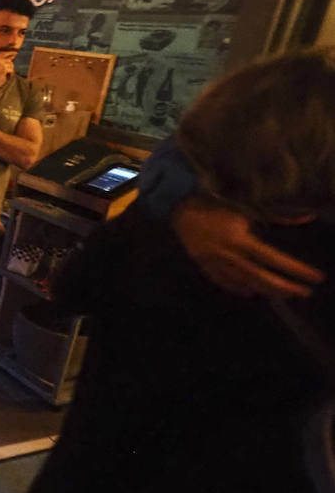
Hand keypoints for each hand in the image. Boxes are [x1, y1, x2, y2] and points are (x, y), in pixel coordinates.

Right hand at [0, 51, 16, 89]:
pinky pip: (11, 70)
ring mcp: (0, 64)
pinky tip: (6, 78)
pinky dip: (10, 75)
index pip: (3, 54)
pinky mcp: (4, 69)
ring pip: (11, 66)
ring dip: (10, 71)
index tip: (16, 53)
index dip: (10, 53)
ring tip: (5, 76)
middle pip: (9, 61)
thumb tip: (11, 60)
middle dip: (10, 67)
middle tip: (9, 73)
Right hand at [172, 196, 323, 297]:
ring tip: (284, 294)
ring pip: (242, 282)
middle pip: (259, 277)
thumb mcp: (246, 203)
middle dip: (284, 287)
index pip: (272, 259)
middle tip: (304, 293)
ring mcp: (213, 261)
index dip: (295, 269)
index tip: (316, 278)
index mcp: (238, 239)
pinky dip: (237, 288)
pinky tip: (251, 292)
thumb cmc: (213, 198)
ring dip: (265, 290)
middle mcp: (227, 254)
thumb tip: (308, 215)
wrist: (177, 202)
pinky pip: (221, 280)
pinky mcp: (202, 262)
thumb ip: (277, 213)